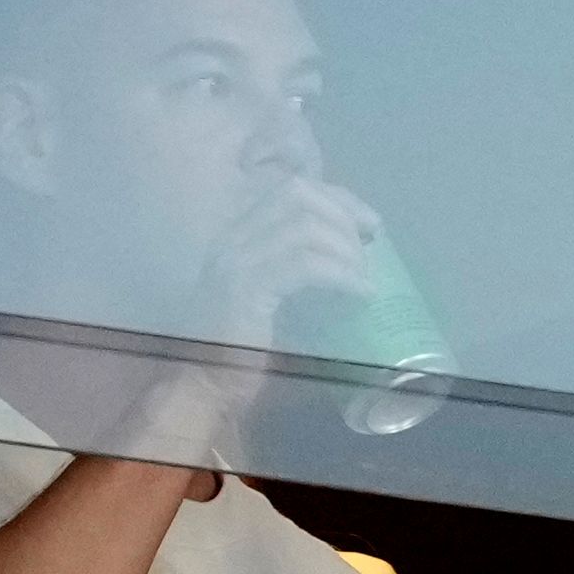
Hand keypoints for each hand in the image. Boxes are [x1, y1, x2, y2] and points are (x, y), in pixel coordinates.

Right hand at [184, 174, 383, 357]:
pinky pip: (306, 266)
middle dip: (344, 216)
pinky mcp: (246, 289)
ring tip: (364, 279)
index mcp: (237, 234)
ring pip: (304, 227)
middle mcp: (231, 238)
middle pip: (298, 195)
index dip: (338, 199)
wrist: (202, 384)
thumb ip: (298, 271)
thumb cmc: (242, 348)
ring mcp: (235, 260)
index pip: (290, 189)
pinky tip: (360, 294)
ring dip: (346, 249)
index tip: (370, 224)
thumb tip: (355, 261)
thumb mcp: (274, 297)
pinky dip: (342, 276)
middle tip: (371, 249)